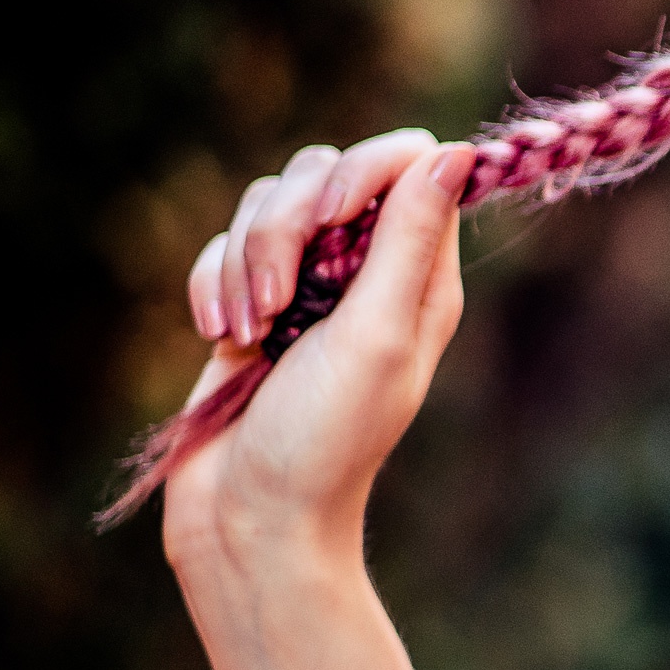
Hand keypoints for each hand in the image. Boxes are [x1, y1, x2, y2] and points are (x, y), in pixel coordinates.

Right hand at [164, 130, 470, 565]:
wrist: (250, 517)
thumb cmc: (325, 440)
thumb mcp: (378, 335)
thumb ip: (409, 241)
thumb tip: (457, 152)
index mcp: (421, 275)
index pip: (409, 163)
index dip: (365, 170)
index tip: (333, 216)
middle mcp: (368, 270)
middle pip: (325, 172)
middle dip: (285, 226)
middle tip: (278, 304)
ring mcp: (305, 285)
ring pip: (266, 204)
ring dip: (244, 263)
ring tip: (249, 334)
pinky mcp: (249, 302)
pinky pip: (223, 247)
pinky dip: (212, 285)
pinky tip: (220, 338)